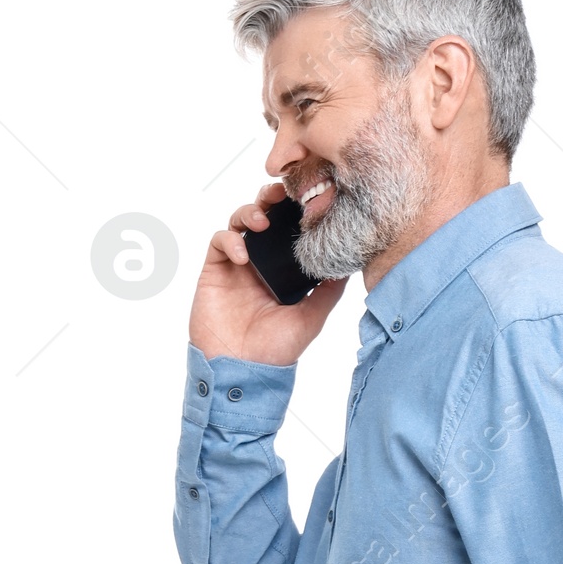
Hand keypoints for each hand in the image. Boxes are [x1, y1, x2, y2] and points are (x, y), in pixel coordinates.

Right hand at [188, 181, 346, 365]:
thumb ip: (328, 291)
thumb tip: (347, 265)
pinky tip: (243, 254)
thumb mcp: (312, 318)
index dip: (295, 211)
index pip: (289, 230)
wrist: (242, 370)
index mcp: (284, 270)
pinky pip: (219, 241)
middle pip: (265, 215)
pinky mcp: (215, 270)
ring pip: (240, 221)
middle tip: (282, 193)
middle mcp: (261, 263)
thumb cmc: (276, 350)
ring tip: (262, 221)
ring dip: (250, 212)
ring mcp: (237, 265)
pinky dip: (230, 239)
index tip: (308, 199)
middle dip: (272, 199)